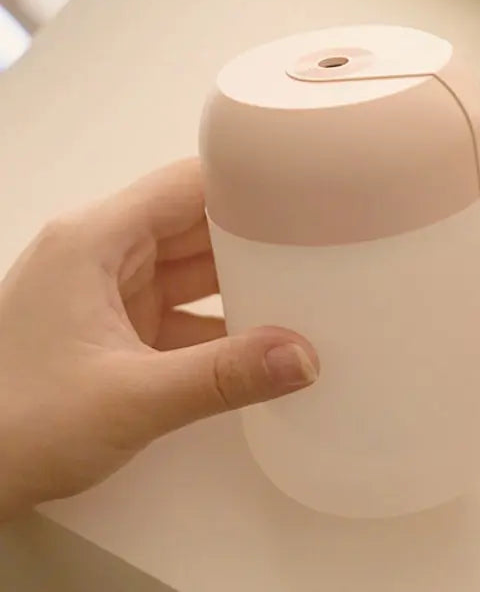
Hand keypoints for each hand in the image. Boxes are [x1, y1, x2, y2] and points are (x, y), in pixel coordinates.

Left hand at [0, 159, 317, 520]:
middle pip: (194, 222)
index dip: (247, 183)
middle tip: (319, 243)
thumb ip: (222, 376)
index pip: (186, 185)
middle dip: (255, 234)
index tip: (304, 192)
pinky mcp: (113, 329)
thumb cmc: (12, 426)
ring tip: (302, 287)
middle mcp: (99, 254)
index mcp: (93, 241)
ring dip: (240, 279)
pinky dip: (219, 320)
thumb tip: (301, 357)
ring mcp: (105, 292)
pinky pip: (180, 308)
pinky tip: (259, 339)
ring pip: (191, 266)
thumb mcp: (130, 398)